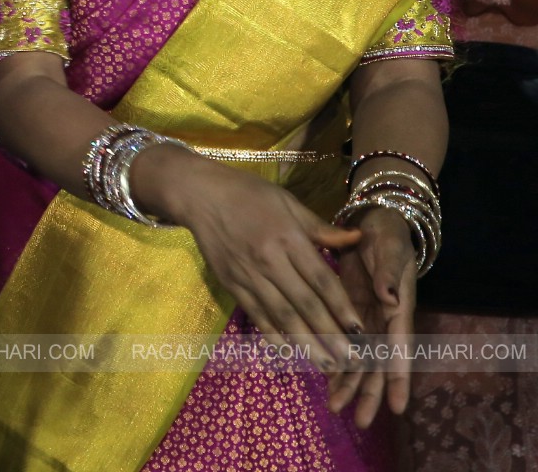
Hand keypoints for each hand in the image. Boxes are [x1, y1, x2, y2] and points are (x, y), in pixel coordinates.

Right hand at [154, 152, 366, 376]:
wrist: (198, 194)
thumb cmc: (248, 193)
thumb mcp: (288, 202)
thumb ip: (321, 228)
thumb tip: (357, 238)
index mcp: (288, 238)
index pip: (321, 279)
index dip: (342, 307)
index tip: (360, 330)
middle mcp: (269, 260)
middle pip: (305, 304)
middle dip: (330, 335)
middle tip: (351, 361)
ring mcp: (248, 275)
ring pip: (281, 315)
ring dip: (306, 344)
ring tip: (326, 366)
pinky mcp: (231, 284)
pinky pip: (256, 314)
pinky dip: (272, 335)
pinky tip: (288, 352)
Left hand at [331, 206, 418, 426]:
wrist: (373, 223)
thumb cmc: (387, 237)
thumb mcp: (390, 250)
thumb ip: (389, 274)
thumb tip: (391, 298)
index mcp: (398, 309)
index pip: (399, 349)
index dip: (397, 378)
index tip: (396, 406)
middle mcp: (383, 320)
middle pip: (377, 363)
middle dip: (368, 391)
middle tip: (359, 420)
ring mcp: (365, 318)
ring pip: (358, 357)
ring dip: (349, 382)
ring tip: (336, 407)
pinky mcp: (347, 311)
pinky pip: (341, 341)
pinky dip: (334, 360)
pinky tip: (324, 380)